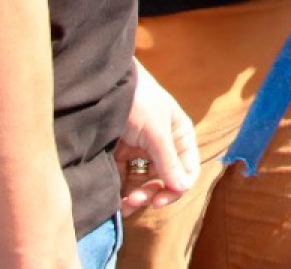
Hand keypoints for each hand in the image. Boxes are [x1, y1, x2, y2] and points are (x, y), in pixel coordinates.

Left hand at [116, 60, 198, 213]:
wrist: (104, 85)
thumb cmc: (138, 100)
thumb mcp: (155, 131)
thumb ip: (168, 161)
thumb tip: (183, 188)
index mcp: (179, 136)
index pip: (186, 169)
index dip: (175, 187)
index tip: (159, 201)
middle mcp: (163, 145)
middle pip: (164, 178)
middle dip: (152, 192)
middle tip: (136, 201)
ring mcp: (141, 149)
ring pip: (144, 181)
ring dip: (137, 195)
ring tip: (125, 205)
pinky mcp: (120, 153)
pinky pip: (124, 177)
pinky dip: (121, 190)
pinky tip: (115, 200)